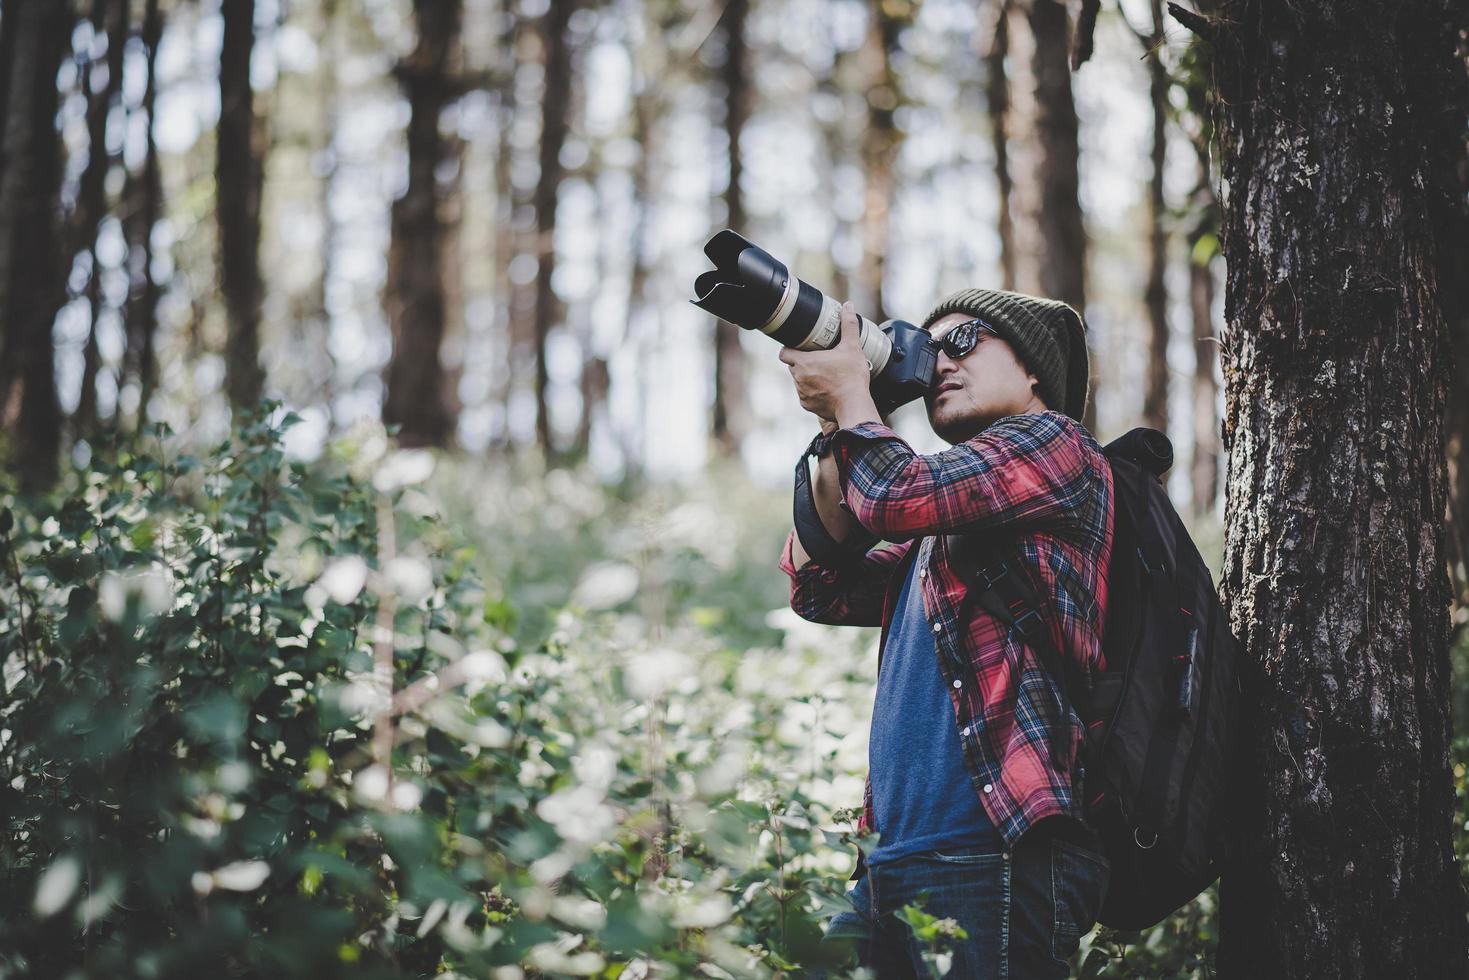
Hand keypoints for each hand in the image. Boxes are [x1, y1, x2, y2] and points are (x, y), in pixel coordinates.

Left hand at [778, 303, 871, 423]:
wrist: (854, 405)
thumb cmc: (851, 376)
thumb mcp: (852, 347)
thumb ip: (848, 325)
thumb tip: (848, 306)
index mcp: (804, 362)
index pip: (784, 353)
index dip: (790, 349)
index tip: (800, 347)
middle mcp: (798, 378)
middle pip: (793, 366)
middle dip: (803, 363)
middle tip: (819, 360)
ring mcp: (802, 393)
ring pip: (799, 382)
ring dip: (808, 378)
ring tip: (825, 375)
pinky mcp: (808, 405)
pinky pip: (806, 396)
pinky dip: (814, 392)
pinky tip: (828, 389)